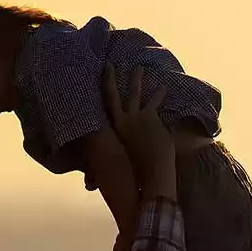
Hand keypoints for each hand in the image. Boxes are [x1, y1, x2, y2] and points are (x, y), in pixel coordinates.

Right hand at [102, 63, 176, 200]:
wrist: (151, 176)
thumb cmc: (133, 177)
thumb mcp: (113, 172)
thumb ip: (99, 176)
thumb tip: (88, 185)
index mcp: (110, 134)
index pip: (100, 113)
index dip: (95, 99)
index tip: (91, 86)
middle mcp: (118, 123)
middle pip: (111, 95)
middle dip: (109, 79)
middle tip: (109, 65)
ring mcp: (134, 118)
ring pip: (133, 93)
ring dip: (136, 79)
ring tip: (139, 67)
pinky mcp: (150, 118)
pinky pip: (154, 102)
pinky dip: (159, 94)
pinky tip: (164, 87)